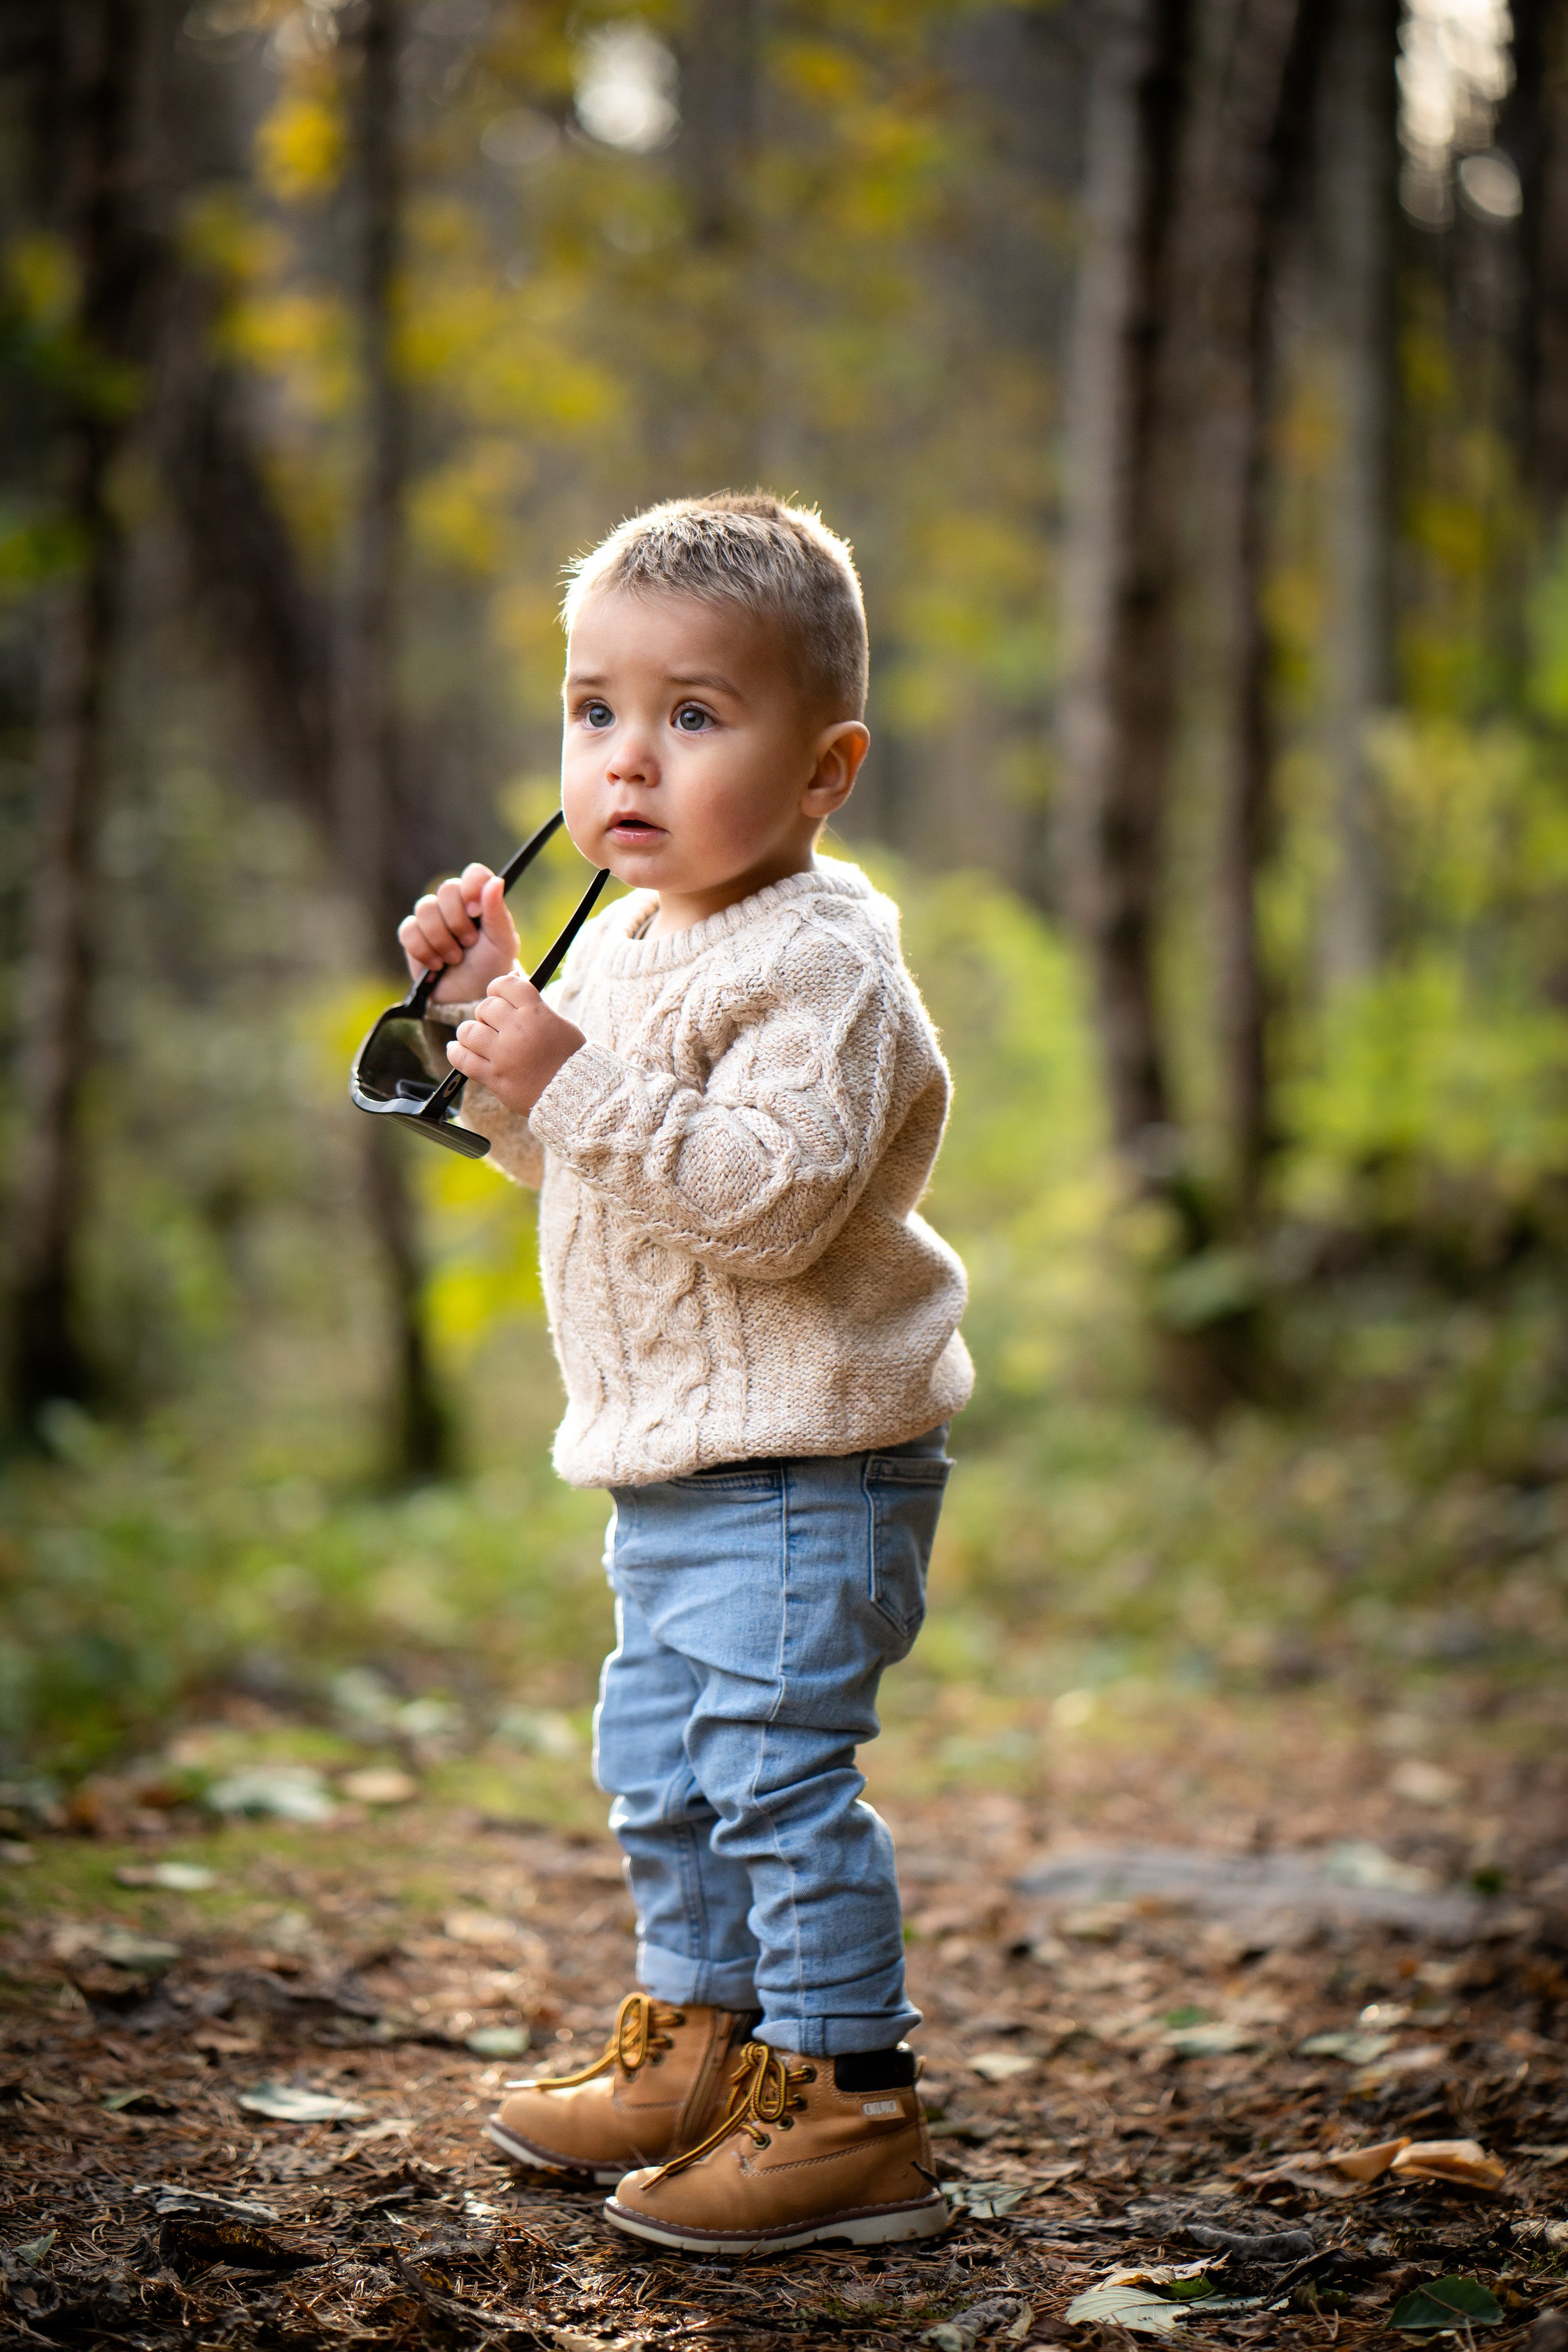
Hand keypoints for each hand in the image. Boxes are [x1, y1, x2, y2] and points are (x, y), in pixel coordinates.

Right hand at [398, 866, 519, 1003]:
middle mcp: (454, 903)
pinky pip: (408, 931)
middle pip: (446, 889)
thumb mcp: (502, 942)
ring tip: (454, 959)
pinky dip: (423, 950)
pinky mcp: (413, 935)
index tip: (475, 911)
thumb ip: (497, 913)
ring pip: (424, 909)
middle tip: (468, 943)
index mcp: (479, 899)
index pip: (473, 874)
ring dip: (441, 938)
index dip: (471, 887)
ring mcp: (432, 918)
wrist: (471, 996)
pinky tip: (436, 965)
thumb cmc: (491, 965)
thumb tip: (496, 881)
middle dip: (457, 921)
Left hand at [446, 970, 585, 1115]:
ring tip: (478, 1038)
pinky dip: (456, 1052)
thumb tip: (512, 977)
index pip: (505, 985)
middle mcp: (517, 1031)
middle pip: (485, 1007)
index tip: (499, 995)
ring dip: (470, 1032)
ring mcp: (503, 1055)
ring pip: (468, 1031)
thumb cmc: (569, 1057)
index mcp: (535, 1013)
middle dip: (487, 1014)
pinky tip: (458, 1048)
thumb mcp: (559, 1022)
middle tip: (495, 1024)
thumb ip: (533, 1003)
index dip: (498, 987)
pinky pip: (462, 1060)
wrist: (574, 1093)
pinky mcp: (494, 1077)